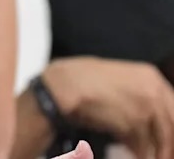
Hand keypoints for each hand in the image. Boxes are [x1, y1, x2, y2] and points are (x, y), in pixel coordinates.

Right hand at [46, 57, 173, 158]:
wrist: (64, 84)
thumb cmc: (83, 79)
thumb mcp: (118, 78)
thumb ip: (139, 93)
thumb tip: (152, 117)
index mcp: (150, 75)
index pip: (173, 106)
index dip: (171, 127)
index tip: (168, 140)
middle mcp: (153, 89)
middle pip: (171, 125)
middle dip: (167, 143)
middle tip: (162, 153)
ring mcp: (145, 106)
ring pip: (160, 138)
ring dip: (153, 151)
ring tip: (145, 155)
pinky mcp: (133, 123)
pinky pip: (142, 145)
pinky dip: (137, 152)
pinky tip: (131, 153)